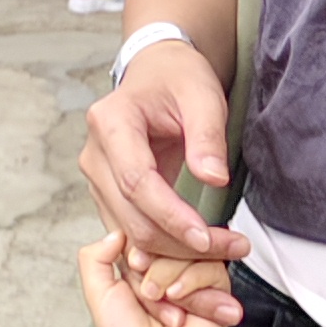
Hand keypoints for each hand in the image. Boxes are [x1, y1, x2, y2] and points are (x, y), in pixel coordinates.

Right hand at [79, 40, 239, 271]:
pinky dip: (165, 247)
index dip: (171, 215)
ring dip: (175, 251)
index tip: (205, 236)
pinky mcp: (108, 196)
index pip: (136, 182)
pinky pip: (132, 232)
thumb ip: (207, 136)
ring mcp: (97, 179)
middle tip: (230, 248)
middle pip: (131, 216)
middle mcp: (95, 155)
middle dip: (180, 242)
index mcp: (110, 123)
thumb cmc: (178, 80)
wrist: (158, 75)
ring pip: (130, 233)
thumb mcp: (202, 96)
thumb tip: (213, 179)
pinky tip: (197, 250)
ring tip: (222, 249)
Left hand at [79, 237, 238, 326]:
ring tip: (163, 303)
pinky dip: (192, 283)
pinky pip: (212, 268)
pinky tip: (181, 304)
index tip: (133, 266)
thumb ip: (95, 257)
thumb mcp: (97, 294)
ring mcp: (195, 279)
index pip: (148, 231)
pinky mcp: (218, 292)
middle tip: (146, 291)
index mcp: (143, 266)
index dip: (140, 245)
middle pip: (170, 238)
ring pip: (191, 250)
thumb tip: (117, 231)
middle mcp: (170, 269)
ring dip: (170, 276)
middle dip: (154, 265)